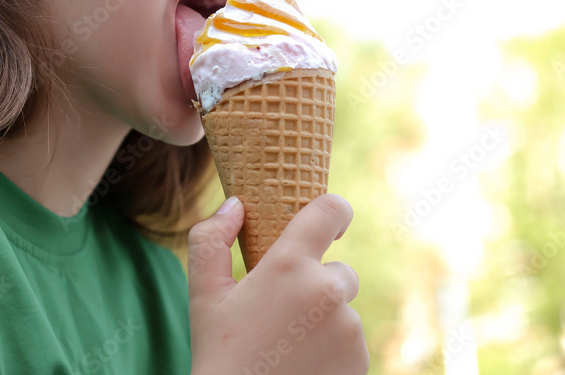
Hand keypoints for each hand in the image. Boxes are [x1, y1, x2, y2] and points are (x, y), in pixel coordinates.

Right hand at [187, 194, 368, 374]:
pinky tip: (302, 363)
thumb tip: (237, 205)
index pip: (330, 211)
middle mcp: (327, 291)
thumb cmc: (220, 353)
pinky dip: (332, 347)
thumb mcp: (203, 294)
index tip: (330, 220)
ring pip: (343, 308)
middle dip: (315, 284)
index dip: (333, 209)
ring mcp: (349, 328)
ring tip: (286, 345)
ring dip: (322, 318)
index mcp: (290, 265)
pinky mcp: (361, 360)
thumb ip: (211, 238)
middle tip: (281, 311)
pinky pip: (350, 339)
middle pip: (338, 270)